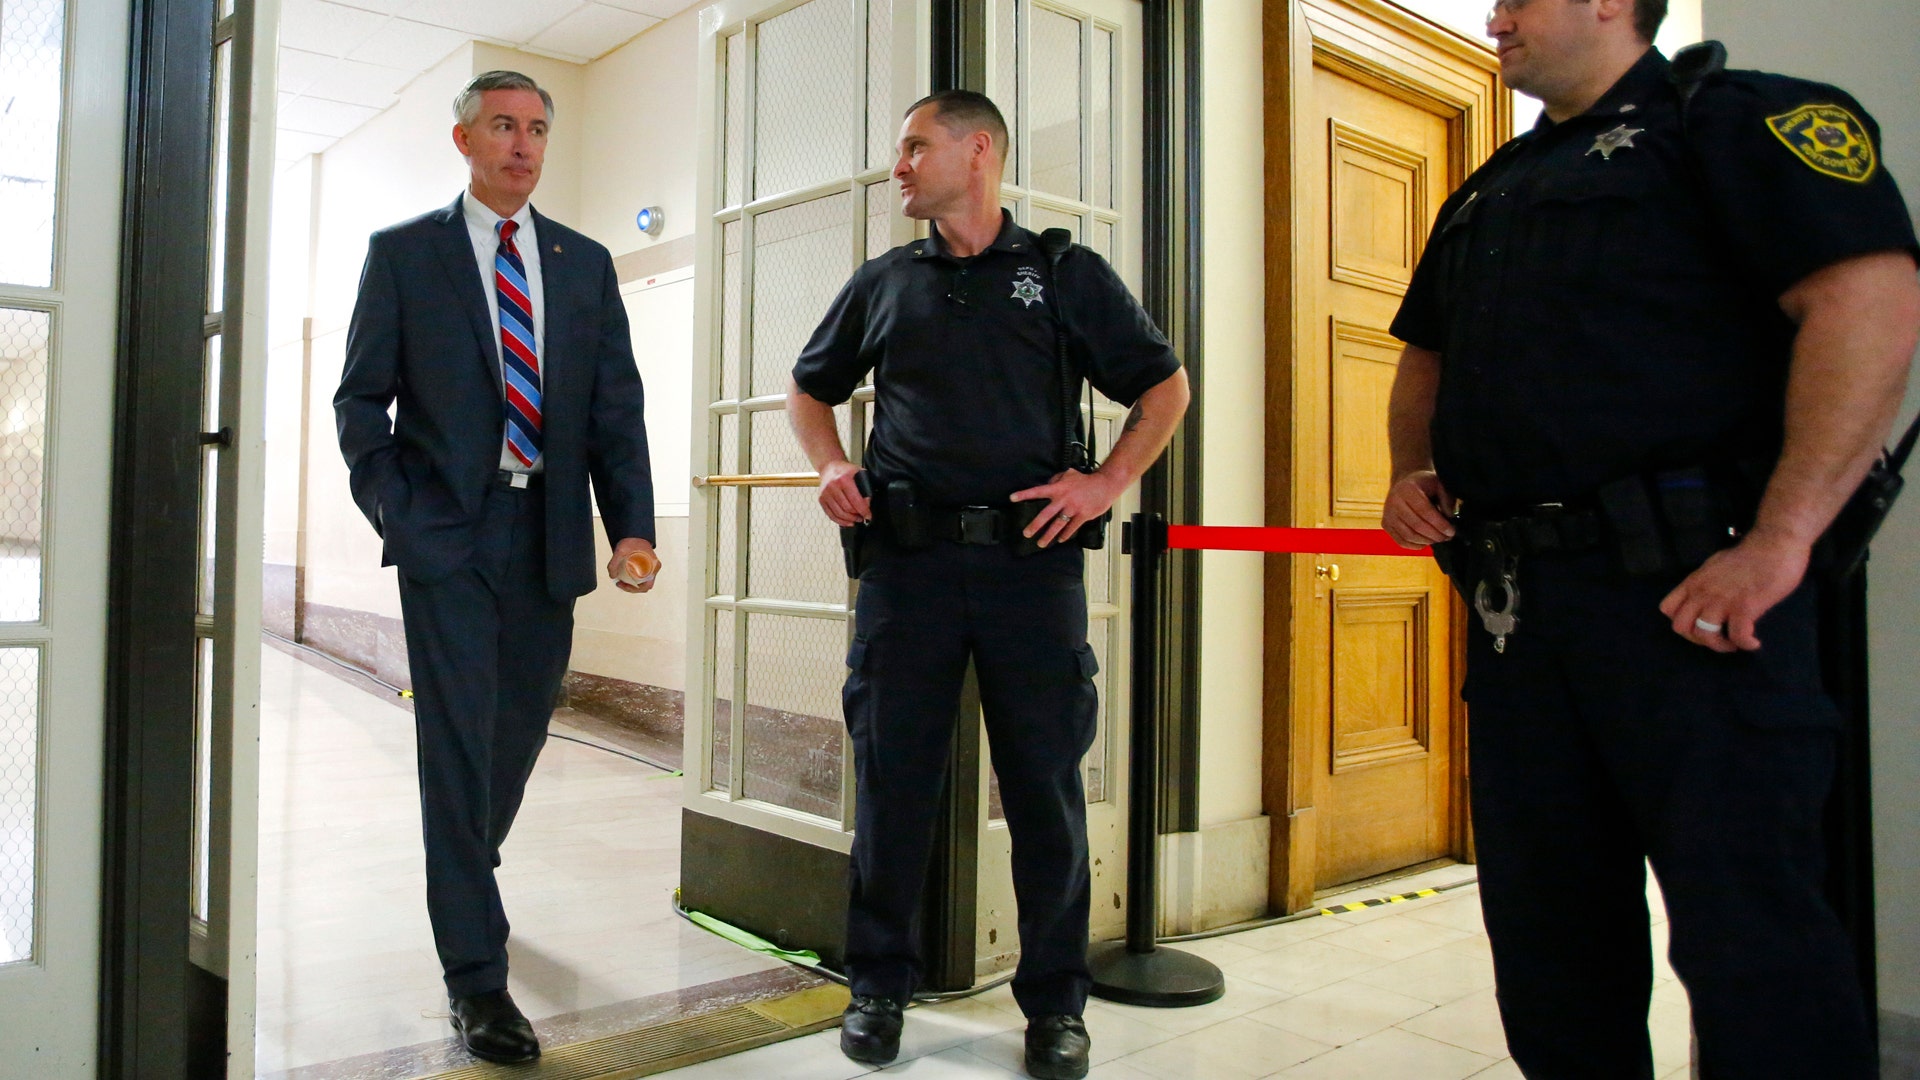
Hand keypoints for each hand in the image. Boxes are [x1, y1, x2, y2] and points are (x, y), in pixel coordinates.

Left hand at [607, 537, 659, 593]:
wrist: (634, 533)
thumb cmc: (631, 541)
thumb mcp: (620, 551)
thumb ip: (614, 563)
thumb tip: (612, 576)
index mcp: (653, 567)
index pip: (646, 585)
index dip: (634, 589)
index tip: (623, 584)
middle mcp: (654, 569)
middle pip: (644, 586)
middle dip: (631, 588)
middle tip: (619, 583)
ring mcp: (651, 569)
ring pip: (642, 583)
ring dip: (632, 585)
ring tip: (620, 581)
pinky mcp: (646, 567)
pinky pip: (641, 578)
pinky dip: (632, 580)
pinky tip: (623, 577)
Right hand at [817, 460, 870, 526]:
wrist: (829, 467)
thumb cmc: (846, 471)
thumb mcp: (859, 473)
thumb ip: (865, 487)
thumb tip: (867, 503)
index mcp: (844, 479)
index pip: (855, 500)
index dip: (863, 510)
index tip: (868, 516)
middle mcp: (832, 486)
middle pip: (847, 508)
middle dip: (857, 515)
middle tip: (863, 517)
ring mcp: (825, 493)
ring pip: (839, 513)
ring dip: (849, 520)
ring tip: (856, 519)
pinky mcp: (821, 499)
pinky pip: (831, 514)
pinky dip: (840, 521)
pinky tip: (847, 522)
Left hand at [1011, 469, 1124, 547]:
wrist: (1104, 485)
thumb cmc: (1086, 480)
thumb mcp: (1068, 474)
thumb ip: (1056, 479)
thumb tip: (1047, 484)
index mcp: (1058, 488)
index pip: (1038, 491)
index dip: (1024, 494)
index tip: (1012, 498)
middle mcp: (1064, 499)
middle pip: (1046, 514)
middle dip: (1035, 525)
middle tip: (1026, 533)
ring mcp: (1073, 508)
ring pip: (1058, 525)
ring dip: (1048, 535)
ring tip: (1041, 543)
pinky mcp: (1083, 515)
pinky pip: (1072, 528)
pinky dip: (1065, 534)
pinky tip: (1060, 539)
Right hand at [1382, 470, 1455, 547]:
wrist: (1404, 483)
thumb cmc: (1424, 485)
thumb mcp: (1438, 485)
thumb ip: (1447, 500)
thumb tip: (1449, 519)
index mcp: (1407, 489)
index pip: (1425, 511)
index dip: (1440, 524)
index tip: (1451, 531)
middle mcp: (1394, 501)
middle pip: (1417, 525)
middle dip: (1435, 535)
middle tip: (1447, 537)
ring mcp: (1388, 514)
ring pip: (1409, 536)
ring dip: (1427, 541)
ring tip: (1438, 539)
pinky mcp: (1386, 524)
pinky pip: (1401, 541)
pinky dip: (1416, 545)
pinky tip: (1426, 541)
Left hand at [1658, 531, 1809, 651]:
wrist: (1774, 544)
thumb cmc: (1749, 555)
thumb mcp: (1714, 566)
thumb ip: (1706, 583)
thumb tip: (1705, 598)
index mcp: (1694, 582)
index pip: (1667, 608)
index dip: (1681, 622)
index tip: (1698, 624)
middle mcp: (1702, 592)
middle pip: (1681, 627)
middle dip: (1697, 639)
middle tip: (1717, 637)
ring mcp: (1722, 600)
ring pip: (1705, 635)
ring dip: (1720, 646)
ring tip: (1735, 644)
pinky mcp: (1744, 607)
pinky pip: (1737, 636)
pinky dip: (1746, 645)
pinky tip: (1753, 643)